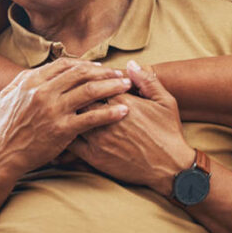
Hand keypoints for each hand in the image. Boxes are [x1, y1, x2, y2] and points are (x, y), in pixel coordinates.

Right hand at [0, 58, 131, 175]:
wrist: (2, 156)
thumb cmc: (5, 127)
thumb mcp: (7, 96)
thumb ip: (23, 79)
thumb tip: (39, 69)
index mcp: (32, 81)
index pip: (65, 65)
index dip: (86, 64)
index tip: (101, 67)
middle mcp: (43, 92)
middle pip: (81, 74)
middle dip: (104, 72)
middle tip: (121, 74)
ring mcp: (53, 110)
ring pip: (90, 91)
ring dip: (112, 86)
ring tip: (127, 86)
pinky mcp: (62, 130)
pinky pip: (92, 118)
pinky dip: (110, 113)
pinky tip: (123, 111)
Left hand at [70, 61, 193, 194]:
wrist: (170, 168)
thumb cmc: (168, 132)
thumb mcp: (165, 101)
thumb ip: (147, 80)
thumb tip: (129, 64)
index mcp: (123, 102)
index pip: (95, 82)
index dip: (89, 80)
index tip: (86, 80)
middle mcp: (107, 118)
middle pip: (80, 98)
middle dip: (74, 93)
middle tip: (68, 91)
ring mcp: (99, 138)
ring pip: (73, 118)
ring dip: (67, 112)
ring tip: (62, 108)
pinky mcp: (94, 157)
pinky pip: (71, 142)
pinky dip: (65, 134)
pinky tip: (62, 129)